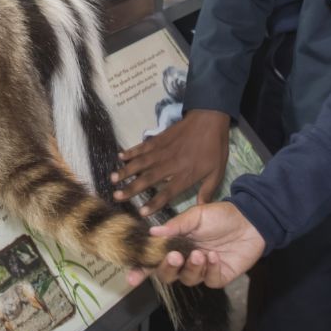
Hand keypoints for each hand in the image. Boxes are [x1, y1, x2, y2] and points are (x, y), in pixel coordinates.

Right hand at [115, 109, 231, 208]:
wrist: (210, 118)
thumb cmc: (215, 147)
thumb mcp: (217, 172)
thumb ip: (208, 190)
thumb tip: (202, 208)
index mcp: (186, 174)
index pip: (168, 192)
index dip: (154, 203)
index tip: (141, 212)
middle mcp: (171, 163)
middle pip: (149, 178)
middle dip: (131, 188)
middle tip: (116, 196)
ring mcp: (163, 150)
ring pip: (142, 162)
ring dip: (126, 171)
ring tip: (113, 179)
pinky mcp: (160, 138)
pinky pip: (143, 146)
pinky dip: (131, 151)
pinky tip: (120, 157)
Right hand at [126, 202, 266, 288]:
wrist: (250, 221)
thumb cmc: (220, 216)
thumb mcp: (196, 215)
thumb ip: (175, 225)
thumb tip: (152, 232)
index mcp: (175, 244)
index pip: (154, 261)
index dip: (142, 271)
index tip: (132, 278)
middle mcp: (185, 260)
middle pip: (167, 275)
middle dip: (167, 268)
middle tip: (175, 256)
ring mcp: (202, 270)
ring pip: (187, 279)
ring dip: (191, 268)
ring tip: (200, 253)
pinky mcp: (218, 277)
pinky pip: (208, 280)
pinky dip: (210, 269)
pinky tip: (215, 257)